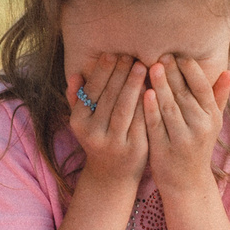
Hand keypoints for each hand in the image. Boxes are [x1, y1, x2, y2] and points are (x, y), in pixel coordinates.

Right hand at [66, 52, 149, 189]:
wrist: (111, 175)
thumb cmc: (99, 139)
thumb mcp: (84, 122)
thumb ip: (77, 98)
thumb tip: (76, 75)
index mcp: (79, 122)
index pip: (92, 91)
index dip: (103, 71)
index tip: (113, 54)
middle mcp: (93, 133)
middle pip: (109, 97)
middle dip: (121, 74)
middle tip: (131, 56)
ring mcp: (114, 142)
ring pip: (125, 108)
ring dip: (134, 85)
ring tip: (143, 66)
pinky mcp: (134, 149)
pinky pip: (141, 121)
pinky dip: (147, 103)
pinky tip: (154, 87)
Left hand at [144, 58, 229, 200]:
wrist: (187, 183)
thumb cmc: (197, 146)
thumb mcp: (212, 122)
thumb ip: (218, 96)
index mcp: (212, 118)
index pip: (202, 88)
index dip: (190, 70)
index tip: (178, 54)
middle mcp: (200, 128)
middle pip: (184, 94)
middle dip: (172, 73)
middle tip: (160, 54)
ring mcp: (183, 140)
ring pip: (170, 107)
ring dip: (160, 85)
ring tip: (150, 66)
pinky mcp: (164, 150)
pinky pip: (156, 125)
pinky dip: (150, 108)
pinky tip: (144, 92)